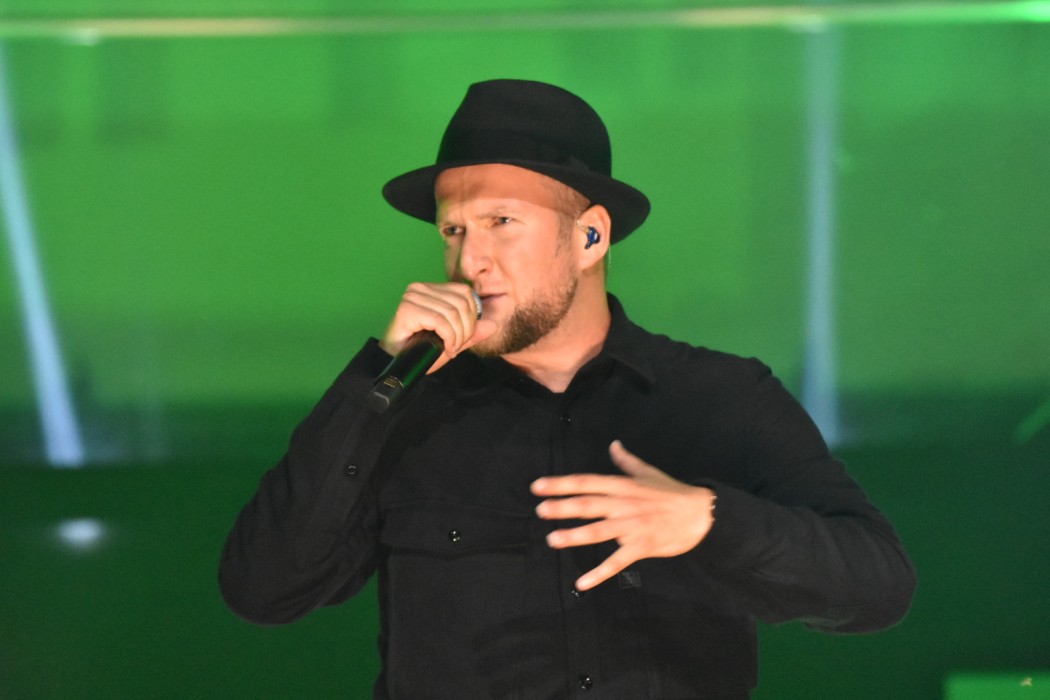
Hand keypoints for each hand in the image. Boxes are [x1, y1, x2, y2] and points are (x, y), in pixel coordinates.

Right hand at [380, 282, 497, 371]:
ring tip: (450, 349)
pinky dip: (449, 338)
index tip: (463, 338)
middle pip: (462, 303)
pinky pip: (441, 321)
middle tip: (456, 346)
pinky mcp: (407, 309)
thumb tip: (494, 325)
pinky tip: (446, 348)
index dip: (471, 318)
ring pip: (453, 313)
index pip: (465, 293)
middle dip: (466, 330)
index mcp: (432, 288)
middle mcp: (420, 288)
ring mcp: (413, 296)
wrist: (396, 364)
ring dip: (457, 337)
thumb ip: (472, 332)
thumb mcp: (452, 340)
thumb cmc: (420, 350)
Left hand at [531, 440, 715, 590]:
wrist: (701, 514)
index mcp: (622, 485)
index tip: (538, 486)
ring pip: (598, 531)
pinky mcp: (641, 546)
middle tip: (540, 510)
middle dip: (562, 507)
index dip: (561, 484)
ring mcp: (632, 526)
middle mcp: (623, 504)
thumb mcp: (648, 472)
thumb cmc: (672, 492)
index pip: (586, 482)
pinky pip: (616, 561)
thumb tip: (613, 444)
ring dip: (574, 536)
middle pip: (588, 505)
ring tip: (552, 539)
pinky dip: (599, 573)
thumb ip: (626, 461)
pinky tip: (582, 582)